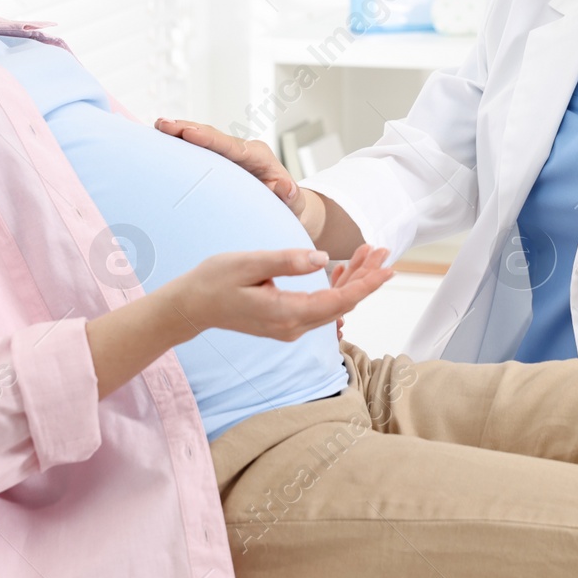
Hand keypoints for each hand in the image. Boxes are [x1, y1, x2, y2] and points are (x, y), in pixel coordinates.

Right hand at [156, 118, 324, 239]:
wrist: (288, 206)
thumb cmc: (290, 206)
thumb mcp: (294, 203)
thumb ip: (291, 196)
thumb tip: (285, 186)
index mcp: (258, 157)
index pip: (231, 146)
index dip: (210, 139)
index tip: (190, 132)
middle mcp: (242, 151)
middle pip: (212, 137)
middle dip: (188, 129)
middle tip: (164, 124)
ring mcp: (229, 156)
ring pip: (203, 140)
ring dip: (181, 133)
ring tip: (159, 126)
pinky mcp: (220, 163)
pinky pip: (200, 151)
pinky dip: (182, 145)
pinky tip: (162, 140)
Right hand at [166, 247, 391, 342]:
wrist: (191, 306)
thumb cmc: (215, 280)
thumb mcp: (249, 263)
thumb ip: (287, 261)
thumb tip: (323, 258)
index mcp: (286, 313)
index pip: (338, 301)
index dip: (366, 284)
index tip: (387, 268)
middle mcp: (293, 326)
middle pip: (341, 304)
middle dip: (365, 278)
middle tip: (383, 251)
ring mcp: (290, 327)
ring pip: (332, 305)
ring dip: (352, 281)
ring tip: (368, 253)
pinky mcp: (286, 321)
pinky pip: (320, 306)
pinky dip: (334, 287)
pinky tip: (342, 269)